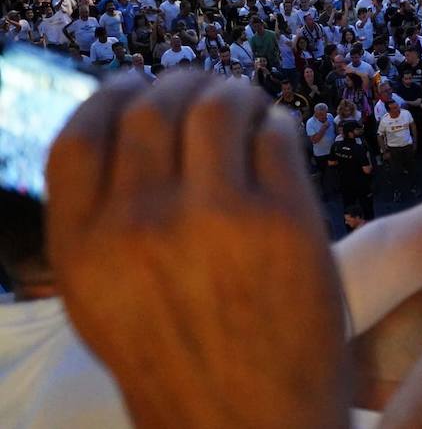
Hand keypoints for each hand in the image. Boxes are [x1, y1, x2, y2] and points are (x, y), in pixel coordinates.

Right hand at [46, 71, 348, 428]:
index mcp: (83, 248)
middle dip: (182, 83)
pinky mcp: (285, 219)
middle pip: (151, 106)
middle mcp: (140, 224)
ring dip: (237, 91)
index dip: (110, 94)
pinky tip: (280, 136)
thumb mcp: (106, 302)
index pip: (80, 135)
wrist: (249, 423)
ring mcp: (215, 217)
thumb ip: (103, 224)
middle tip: (206, 87)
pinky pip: (278, 134)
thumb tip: (121, 133)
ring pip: (219, 104)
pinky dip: (279, 123)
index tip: (136, 84)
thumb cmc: (181, 362)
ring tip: (249, 104)